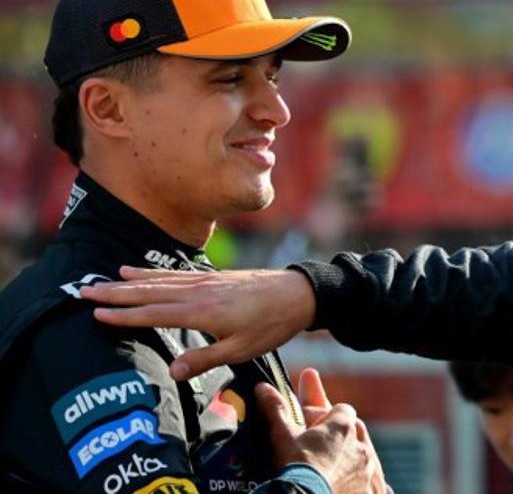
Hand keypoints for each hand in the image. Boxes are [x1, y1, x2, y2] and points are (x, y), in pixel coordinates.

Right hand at [81, 267, 315, 379]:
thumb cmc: (271, 325)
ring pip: (160, 281)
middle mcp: (199, 292)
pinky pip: (176, 274)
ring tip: (103, 280)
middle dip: (116, 293)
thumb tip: (171, 371)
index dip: (124, 314)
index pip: (154, 313)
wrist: (298, 294)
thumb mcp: (242, 349)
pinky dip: (154, 272)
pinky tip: (140, 271)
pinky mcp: (213, 277)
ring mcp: (205, 282)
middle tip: (84, 291)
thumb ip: (205, 359)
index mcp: (203, 311)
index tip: (96, 313)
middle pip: (149, 292)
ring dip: (130, 281)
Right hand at [257, 382, 379, 493]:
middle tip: (324, 444)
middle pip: (355, 431)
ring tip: (334, 467)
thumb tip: (263, 388)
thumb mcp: (283, 437)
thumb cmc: (296, 469)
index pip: (342, 410)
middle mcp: (361, 446)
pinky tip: (353, 486)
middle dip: (341, 435)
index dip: (326, 416)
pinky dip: (365, 483)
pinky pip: (374, 483)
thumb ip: (277, 410)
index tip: (312, 426)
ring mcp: (367, 470)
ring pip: (365, 456)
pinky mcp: (369, 491)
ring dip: (353, 458)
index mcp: (343, 426)